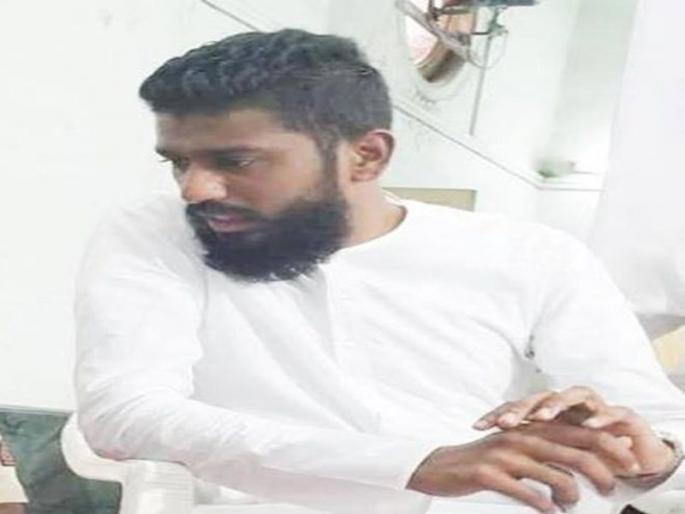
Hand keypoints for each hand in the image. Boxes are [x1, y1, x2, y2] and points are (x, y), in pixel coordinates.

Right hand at [407, 422, 639, 512]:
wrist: (439, 465)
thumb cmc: (481, 462)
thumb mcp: (514, 450)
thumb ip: (542, 452)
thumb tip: (578, 466)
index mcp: (527, 429)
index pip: (573, 433)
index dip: (604, 444)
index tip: (627, 459)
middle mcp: (518, 437)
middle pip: (570, 450)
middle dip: (598, 468)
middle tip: (612, 486)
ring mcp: (503, 455)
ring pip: (551, 473)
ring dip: (570, 493)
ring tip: (572, 505)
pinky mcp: (489, 474)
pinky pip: (524, 491)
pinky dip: (542, 504)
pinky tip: (550, 512)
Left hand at [473, 386, 675, 475]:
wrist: (631, 451)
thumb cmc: (585, 450)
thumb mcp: (553, 455)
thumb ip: (527, 454)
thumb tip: (490, 465)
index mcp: (548, 411)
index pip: (519, 409)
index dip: (498, 415)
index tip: (478, 427)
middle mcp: (567, 404)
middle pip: (539, 398)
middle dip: (521, 409)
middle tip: (506, 422)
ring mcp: (593, 406)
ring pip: (572, 396)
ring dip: (556, 405)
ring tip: (542, 417)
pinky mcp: (620, 415)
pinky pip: (610, 411)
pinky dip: (599, 418)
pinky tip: (588, 425)